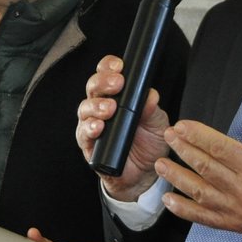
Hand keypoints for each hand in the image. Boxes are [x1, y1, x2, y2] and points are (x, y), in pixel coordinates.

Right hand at [76, 55, 171, 201]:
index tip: (119, 66)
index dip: (109, 66)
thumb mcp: (158, 123)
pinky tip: (99, 127)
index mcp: (117, 96)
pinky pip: (83, 134)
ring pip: (85, 108)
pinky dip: (90, 129)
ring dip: (96, 106)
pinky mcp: (88, 145)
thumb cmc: (149, 143)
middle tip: (117, 84)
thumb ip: (153, 109)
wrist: (144, 175)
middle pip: (93, 87)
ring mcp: (92, 125)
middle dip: (102, 82)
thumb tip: (150, 95)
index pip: (107, 74)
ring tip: (110, 109)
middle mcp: (100, 107)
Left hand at [156, 92, 241, 239]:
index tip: (182, 126)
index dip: (198, 136)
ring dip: (177, 178)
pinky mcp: (235, 223)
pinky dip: (184, 210)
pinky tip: (169, 200)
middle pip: (205, 167)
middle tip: (168, 138)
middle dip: (183, 150)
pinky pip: (204, 218)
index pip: (220, 148)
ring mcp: (237, 209)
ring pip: (200, 192)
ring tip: (161, 165)